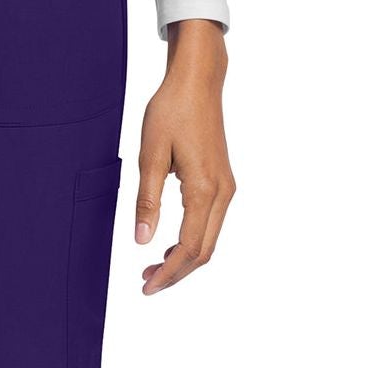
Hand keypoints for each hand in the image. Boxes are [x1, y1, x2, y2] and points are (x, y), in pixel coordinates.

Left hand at [134, 20, 235, 293]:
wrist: (199, 80)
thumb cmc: (172, 110)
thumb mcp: (150, 155)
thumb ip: (147, 200)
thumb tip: (142, 240)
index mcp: (204, 189)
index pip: (189, 248)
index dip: (168, 273)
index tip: (146, 286)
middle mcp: (222, 193)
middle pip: (204, 251)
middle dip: (176, 273)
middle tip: (146, 283)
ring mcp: (226, 188)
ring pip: (209, 240)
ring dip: (183, 259)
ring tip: (153, 267)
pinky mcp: (222, 182)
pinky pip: (210, 224)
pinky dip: (192, 241)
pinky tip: (169, 245)